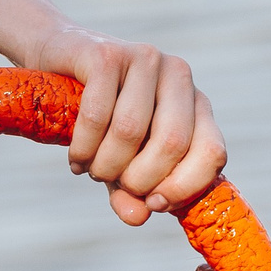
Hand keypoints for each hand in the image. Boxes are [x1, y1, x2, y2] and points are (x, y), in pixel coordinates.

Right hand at [21, 24, 225, 226]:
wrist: (58, 63)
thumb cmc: (102, 122)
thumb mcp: (123, 165)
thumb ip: (134, 194)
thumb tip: (138, 216)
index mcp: (197, 104)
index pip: (213, 152)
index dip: (185, 187)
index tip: (154, 204)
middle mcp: (179, 76)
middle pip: (172, 143)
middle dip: (139, 179)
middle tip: (116, 184)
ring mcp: (145, 59)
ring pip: (130, 131)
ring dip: (105, 165)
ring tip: (91, 170)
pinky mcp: (107, 54)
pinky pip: (97, 115)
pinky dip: (83, 147)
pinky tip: (76, 158)